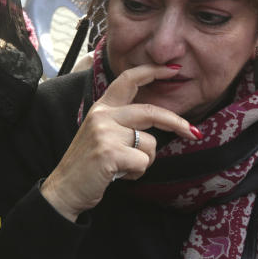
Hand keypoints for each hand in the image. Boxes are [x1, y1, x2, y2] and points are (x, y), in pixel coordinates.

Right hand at [40, 64, 199, 220]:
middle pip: (150, 112)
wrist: (64, 188)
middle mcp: (102, 116)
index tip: (173, 69)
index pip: (128, 79)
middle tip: (193, 133)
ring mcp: (105, 133)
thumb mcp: (100, 134)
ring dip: (144, 160)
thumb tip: (157, 119)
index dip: (152, 71)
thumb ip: (121, 122)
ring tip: (123, 167)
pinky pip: (143, 162)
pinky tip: (120, 175)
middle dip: (176, 122)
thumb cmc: (88, 164)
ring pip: (150, 143)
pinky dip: (137, 173)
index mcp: (101, 108)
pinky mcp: (109, 153)